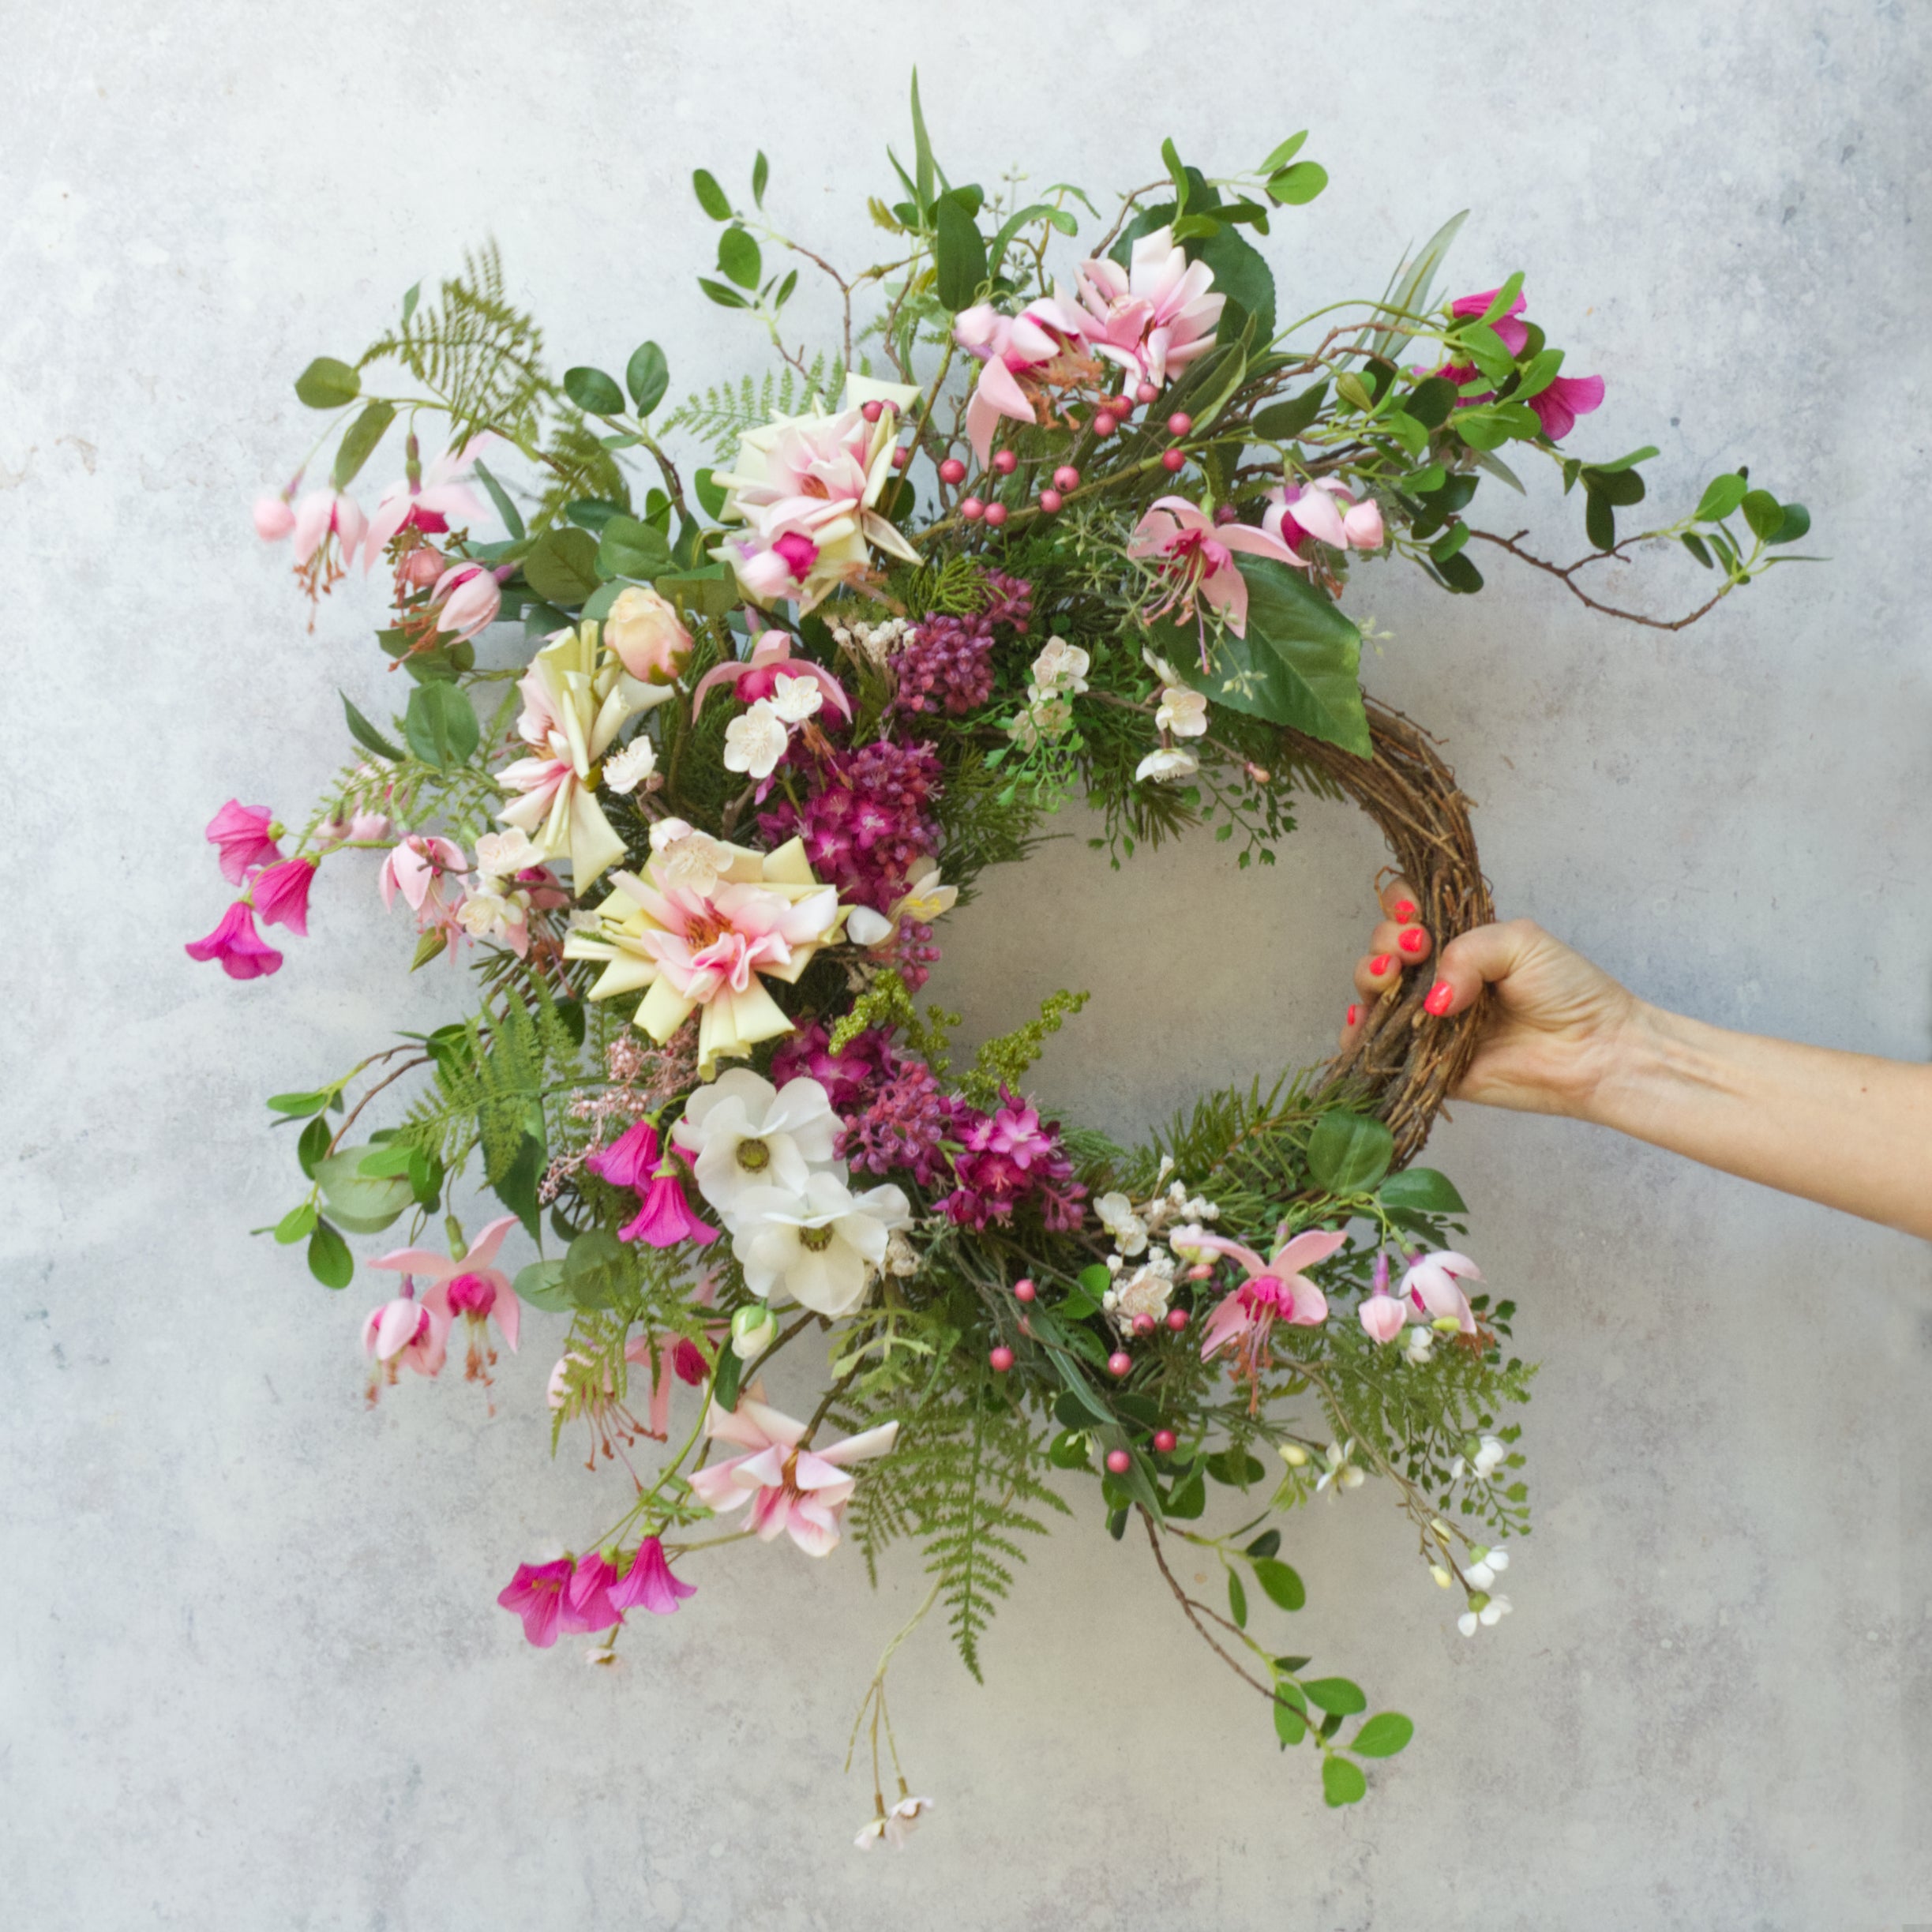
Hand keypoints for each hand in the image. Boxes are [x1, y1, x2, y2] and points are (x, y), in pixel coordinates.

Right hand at [1338, 878, 1642, 1117]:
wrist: (1594, 1052)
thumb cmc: (1568, 991)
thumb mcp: (1521, 942)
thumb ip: (1467, 951)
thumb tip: (1432, 996)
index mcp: (1458, 943)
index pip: (1407, 914)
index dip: (1398, 908)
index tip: (1414, 917)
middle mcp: (1436, 978)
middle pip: (1383, 950)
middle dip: (1386, 943)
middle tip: (1415, 951)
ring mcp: (1427, 1019)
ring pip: (1371, 993)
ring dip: (1369, 979)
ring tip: (1392, 980)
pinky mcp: (1424, 1063)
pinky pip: (1375, 1049)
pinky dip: (1356, 1035)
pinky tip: (1363, 1020)